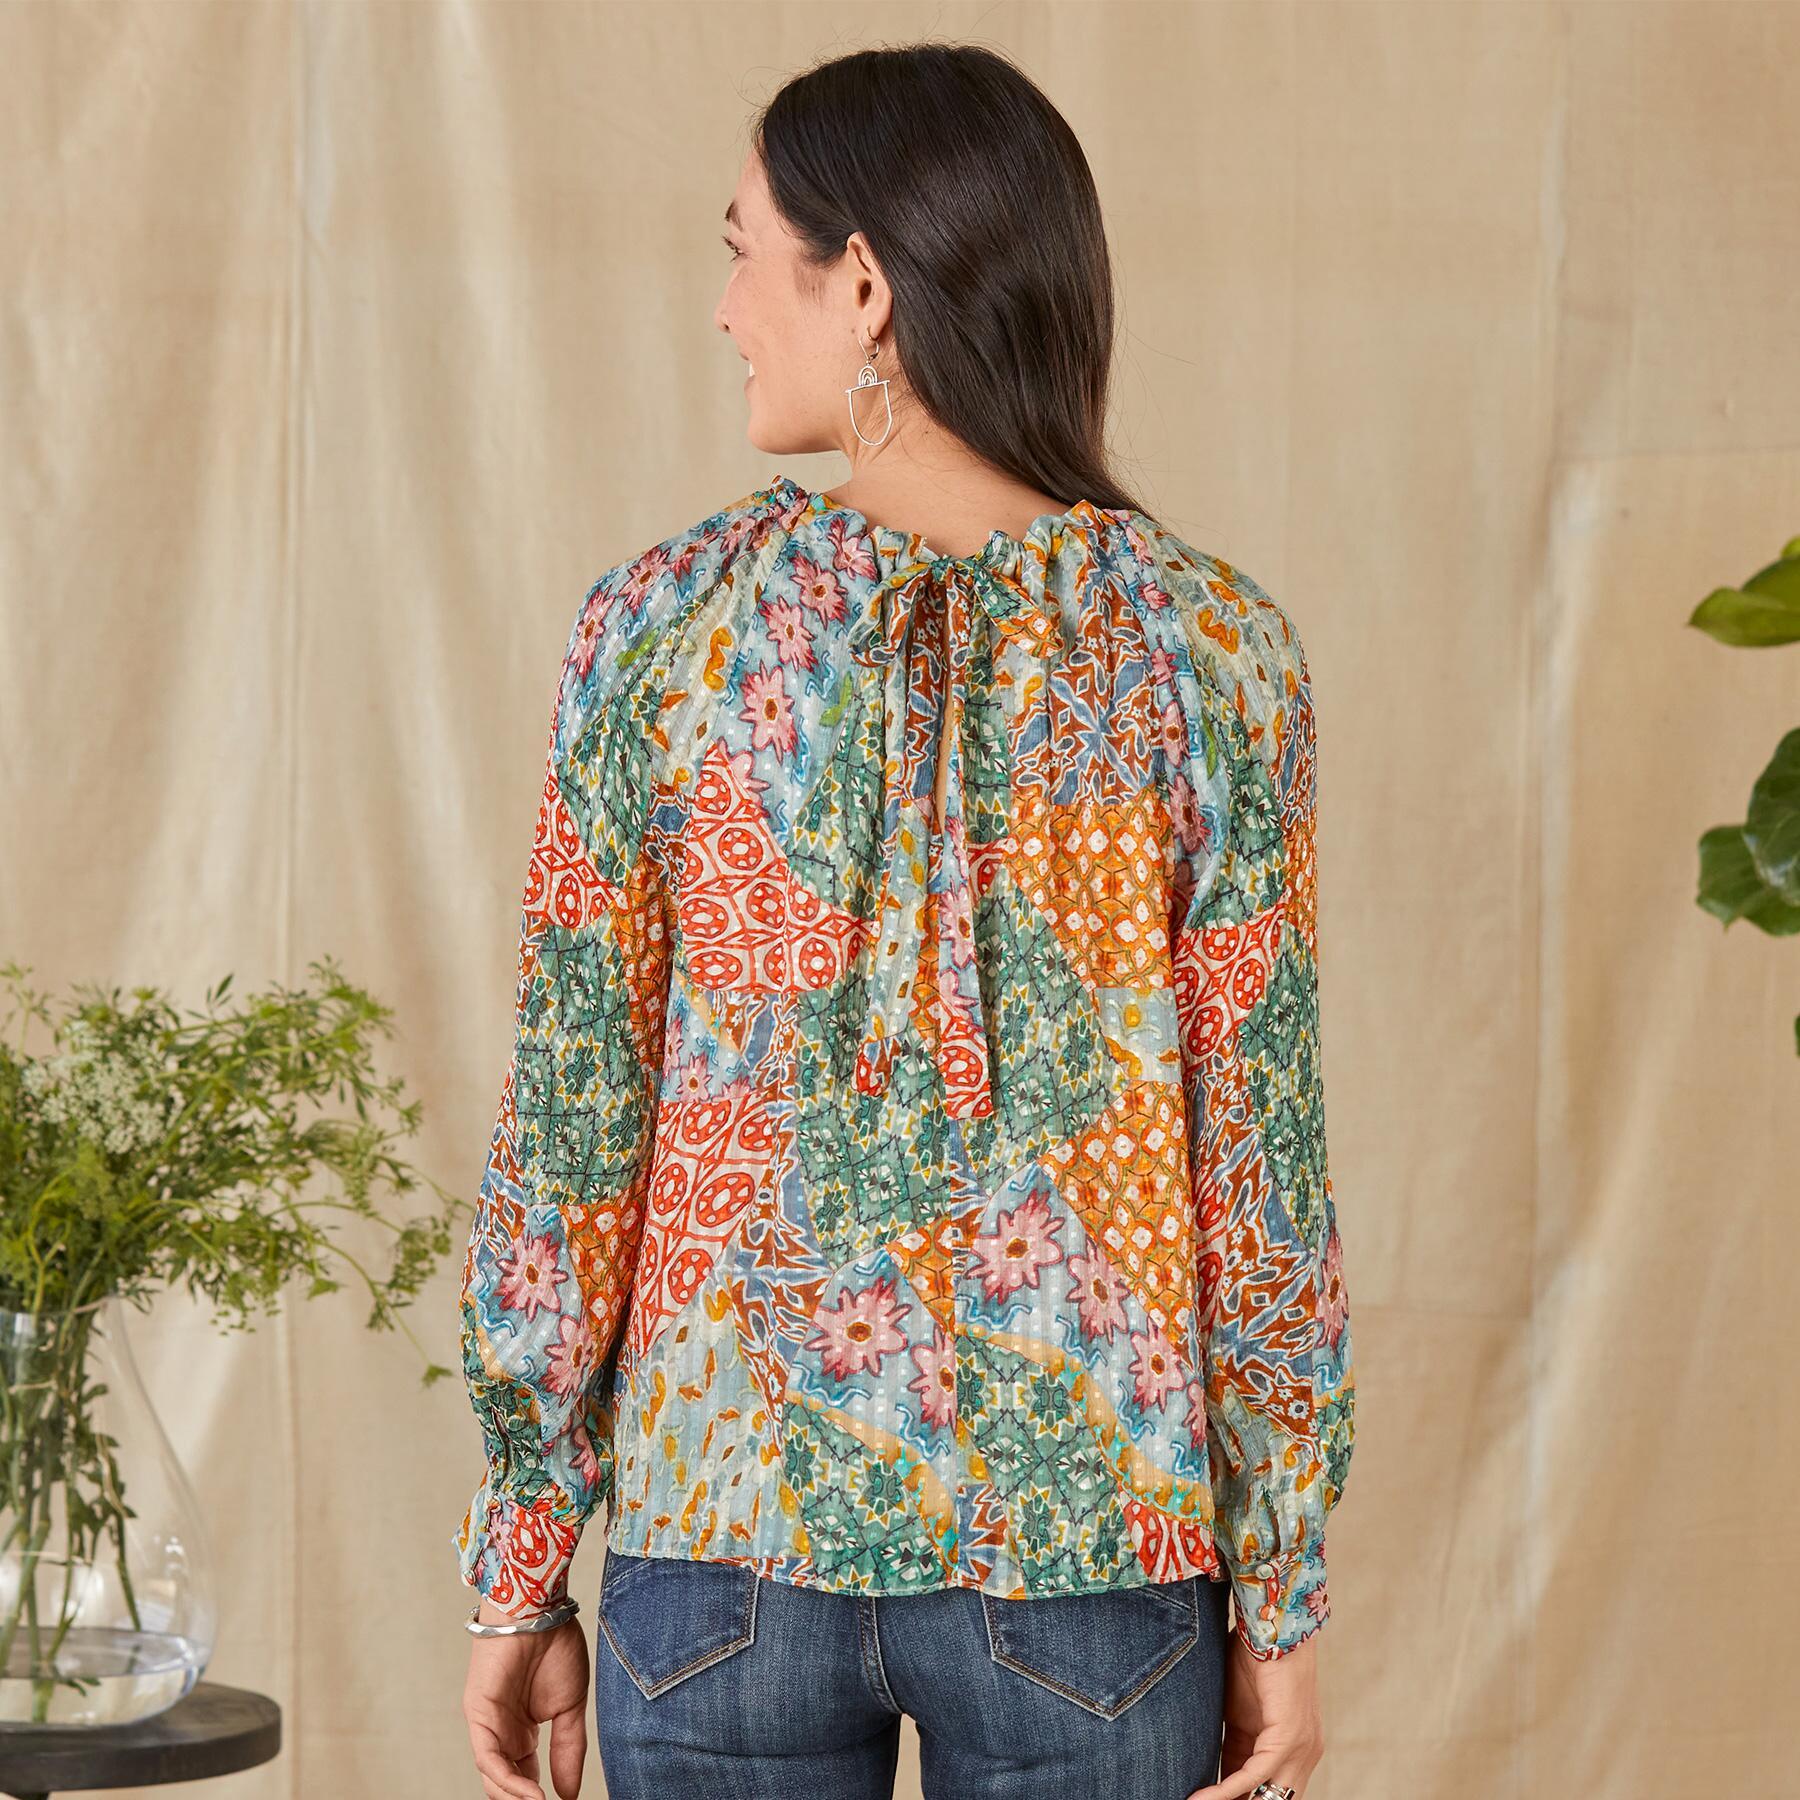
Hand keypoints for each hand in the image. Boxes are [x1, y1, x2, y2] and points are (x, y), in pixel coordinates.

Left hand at [461, 1599, 589, 1799]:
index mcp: (522, 1731)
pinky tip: (533, 1795)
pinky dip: (508, 1781)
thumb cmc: (555, 1646)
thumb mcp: (570, 1707)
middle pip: (506, 1783)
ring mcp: (487, 1725)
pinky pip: (489, 1758)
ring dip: (516, 1797)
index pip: (526, 1776)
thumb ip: (568, 1750)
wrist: (540, 1608)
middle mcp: (501, 1732)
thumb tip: (571, 1794)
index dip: (540, 1797)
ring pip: (495, 1777)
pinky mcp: (477, 1715)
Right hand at [1186, 1628, 1324, 1799]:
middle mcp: (1302, 1754)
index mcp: (1289, 1748)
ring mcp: (1300, 1748)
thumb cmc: (1251, 1657)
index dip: (1232, 1797)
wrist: (1269, 1623)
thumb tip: (1206, 1769)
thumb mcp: (1235, 1712)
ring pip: (1266, 1795)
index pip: (1263, 1789)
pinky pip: (1256, 1774)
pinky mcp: (1289, 1737)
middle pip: (1269, 1798)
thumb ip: (1231, 1744)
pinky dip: (1227, 1789)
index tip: (1199, 1799)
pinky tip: (1202, 1797)